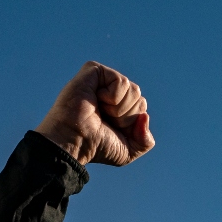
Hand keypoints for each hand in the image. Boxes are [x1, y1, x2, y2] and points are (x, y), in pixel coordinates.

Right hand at [34, 61, 154, 166]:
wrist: (75, 142)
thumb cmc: (96, 147)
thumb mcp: (128, 151)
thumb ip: (146, 141)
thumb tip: (145, 116)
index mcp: (118, 105)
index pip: (141, 106)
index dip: (131, 122)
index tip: (110, 128)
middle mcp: (110, 91)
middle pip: (139, 97)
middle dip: (127, 116)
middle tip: (105, 120)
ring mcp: (101, 80)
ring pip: (134, 90)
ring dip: (120, 108)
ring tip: (100, 111)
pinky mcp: (94, 70)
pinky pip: (122, 81)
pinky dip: (114, 97)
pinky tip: (97, 100)